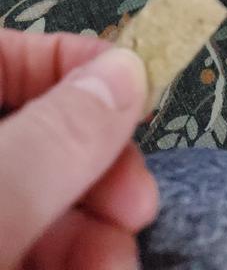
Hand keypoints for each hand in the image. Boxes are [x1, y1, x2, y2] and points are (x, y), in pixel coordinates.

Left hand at [0, 29, 157, 269]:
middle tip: (137, 205)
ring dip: (96, 225)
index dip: (72, 61)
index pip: (6, 54)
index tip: (138, 95)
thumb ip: (57, 134)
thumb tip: (128, 70)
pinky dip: (72, 258)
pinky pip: (32, 244)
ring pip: (43, 194)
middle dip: (98, 164)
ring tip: (118, 262)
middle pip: (39, 130)